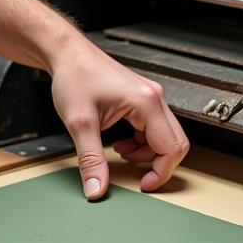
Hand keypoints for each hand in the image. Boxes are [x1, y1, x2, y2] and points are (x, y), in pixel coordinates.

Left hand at [50, 41, 188, 200]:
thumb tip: (97, 189)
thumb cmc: (75, 76)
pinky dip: (141, 142)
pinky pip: (154, 128)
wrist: (67, 53)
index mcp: (147, 102)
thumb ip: (90, 159)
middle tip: (138, 178)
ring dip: (147, 154)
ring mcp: (150, 97)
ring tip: (121, 154)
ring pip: (165, 137)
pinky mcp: (142, 99)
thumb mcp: (79, 123)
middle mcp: (154, 98)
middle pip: (175, 143)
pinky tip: (121, 143)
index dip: (161, 173)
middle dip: (158, 165)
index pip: (172, 147)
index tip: (144, 186)